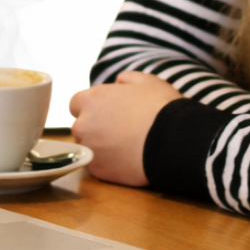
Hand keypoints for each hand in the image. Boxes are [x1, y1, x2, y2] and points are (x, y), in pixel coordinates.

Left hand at [68, 70, 183, 186]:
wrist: (173, 142)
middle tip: (120, 130)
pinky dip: (109, 164)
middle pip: (82, 126)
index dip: (92, 107)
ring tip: (125, 146)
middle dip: (95, 127)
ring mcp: (89, 149)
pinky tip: (128, 159)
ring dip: (100, 146)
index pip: (76, 103)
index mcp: (93, 100)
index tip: (107, 112)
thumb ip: (127, 79)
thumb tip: (119, 81)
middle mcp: (84, 124)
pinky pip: (98, 166)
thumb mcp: (148, 82)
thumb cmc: (161, 108)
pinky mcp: (98, 171)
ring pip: (88, 147)